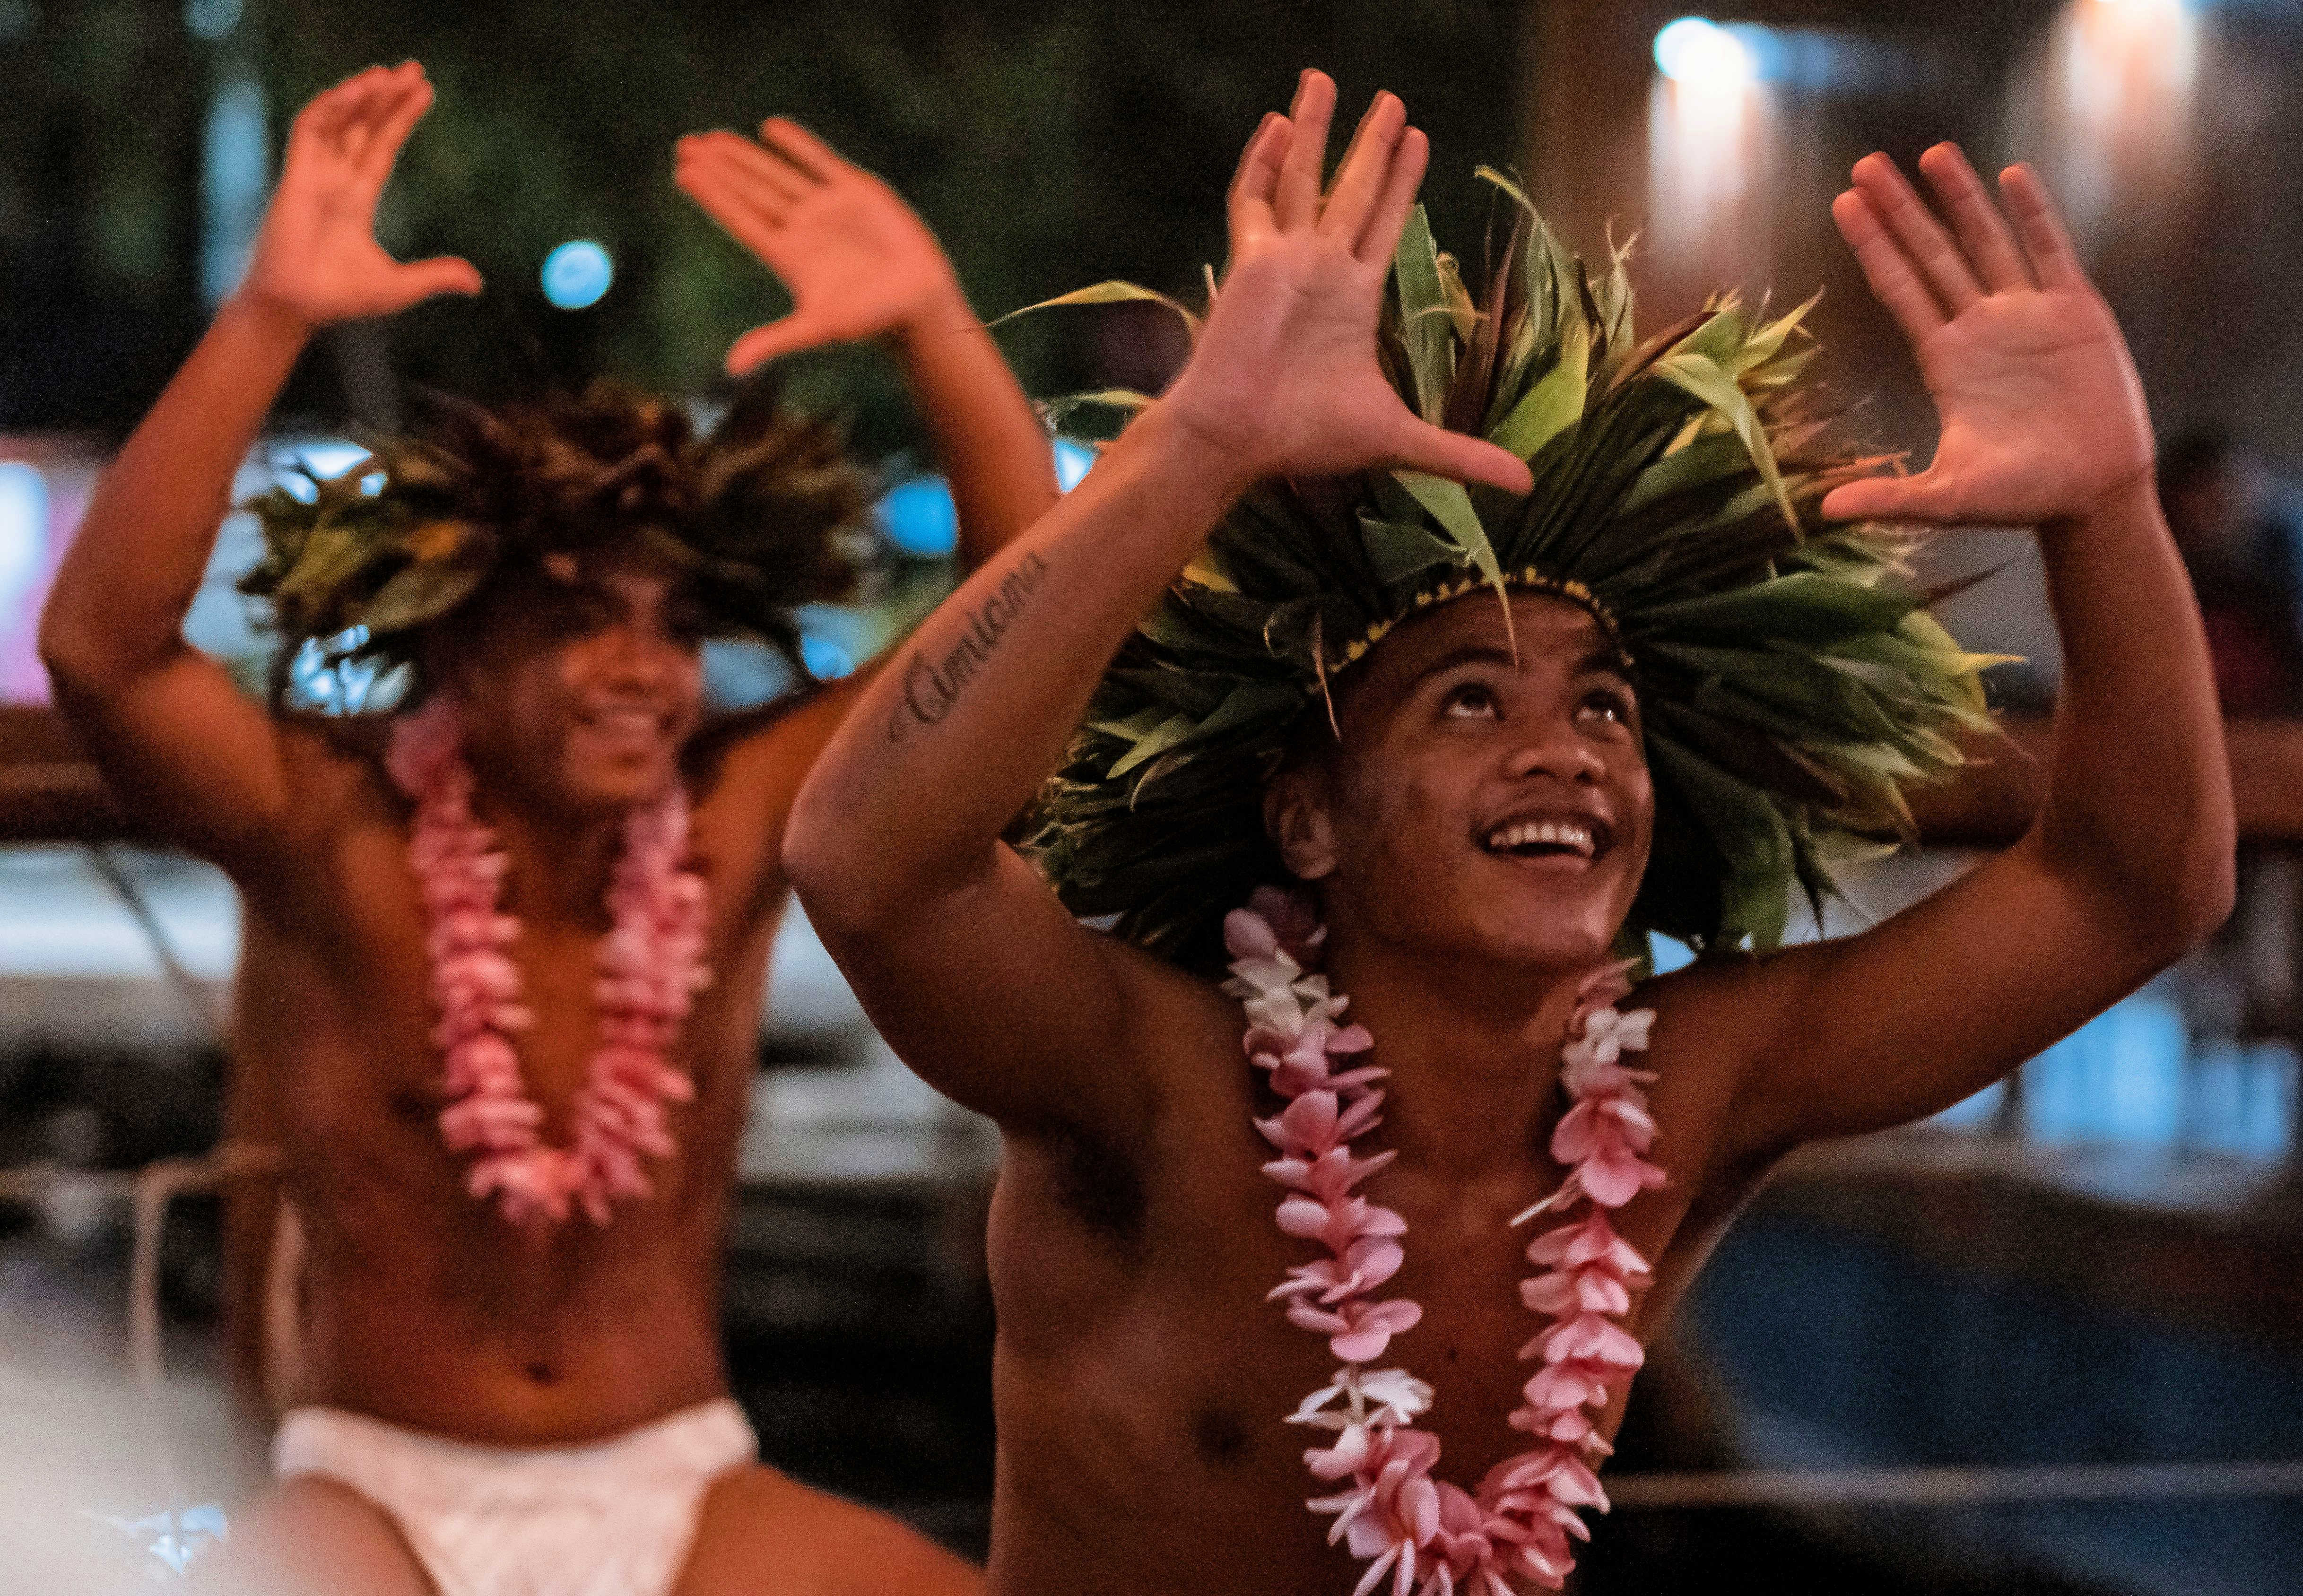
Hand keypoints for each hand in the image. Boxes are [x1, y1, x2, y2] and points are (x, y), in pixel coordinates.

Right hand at [236, 63, 480, 330]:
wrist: (297, 307)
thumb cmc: (339, 298)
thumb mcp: (398, 285)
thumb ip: (435, 276)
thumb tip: (477, 282)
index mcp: (356, 200)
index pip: (382, 148)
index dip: (401, 120)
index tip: (425, 92)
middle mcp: (335, 181)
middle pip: (365, 127)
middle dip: (387, 98)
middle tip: (415, 69)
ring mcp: (314, 175)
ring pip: (339, 121)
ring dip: (362, 95)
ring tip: (390, 73)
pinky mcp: (295, 175)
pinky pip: (310, 129)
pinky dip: (331, 107)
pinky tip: (355, 90)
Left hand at [675, 122, 965, 374]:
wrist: (919, 301)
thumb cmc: (871, 318)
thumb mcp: (818, 328)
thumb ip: (774, 341)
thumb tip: (731, 368)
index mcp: (789, 256)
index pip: (741, 220)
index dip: (713, 196)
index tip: (683, 172)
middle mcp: (803, 229)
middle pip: (751, 193)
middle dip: (720, 170)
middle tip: (685, 146)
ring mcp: (827, 209)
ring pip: (778, 174)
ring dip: (746, 156)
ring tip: (713, 138)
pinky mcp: (857, 192)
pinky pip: (821, 162)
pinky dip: (798, 145)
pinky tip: (771, 129)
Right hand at [1159, 72, 1532, 495]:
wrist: (1240, 440)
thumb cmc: (1305, 439)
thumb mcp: (1399, 440)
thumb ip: (1461, 455)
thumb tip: (1526, 486)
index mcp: (1352, 298)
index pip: (1384, 225)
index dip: (1401, 183)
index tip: (1418, 140)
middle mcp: (1320, 270)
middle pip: (1351, 191)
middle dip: (1370, 146)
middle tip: (1391, 101)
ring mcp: (1283, 262)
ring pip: (1302, 180)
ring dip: (1314, 131)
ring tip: (1325, 78)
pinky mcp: (1250, 261)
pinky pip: (1254, 200)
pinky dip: (1261, 163)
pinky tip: (1276, 126)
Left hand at [1821, 145, 2152, 528]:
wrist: (2091, 495)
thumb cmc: (2020, 498)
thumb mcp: (1946, 498)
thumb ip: (1889, 498)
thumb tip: (1823, 512)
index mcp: (1945, 361)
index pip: (1899, 288)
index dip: (1872, 246)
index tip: (1844, 204)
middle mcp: (1980, 328)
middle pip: (1930, 254)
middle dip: (1899, 209)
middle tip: (1863, 165)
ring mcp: (2027, 315)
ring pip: (1985, 242)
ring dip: (1959, 198)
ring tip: (1931, 152)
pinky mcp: (2076, 311)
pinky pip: (2050, 252)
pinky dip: (2033, 214)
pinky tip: (2012, 176)